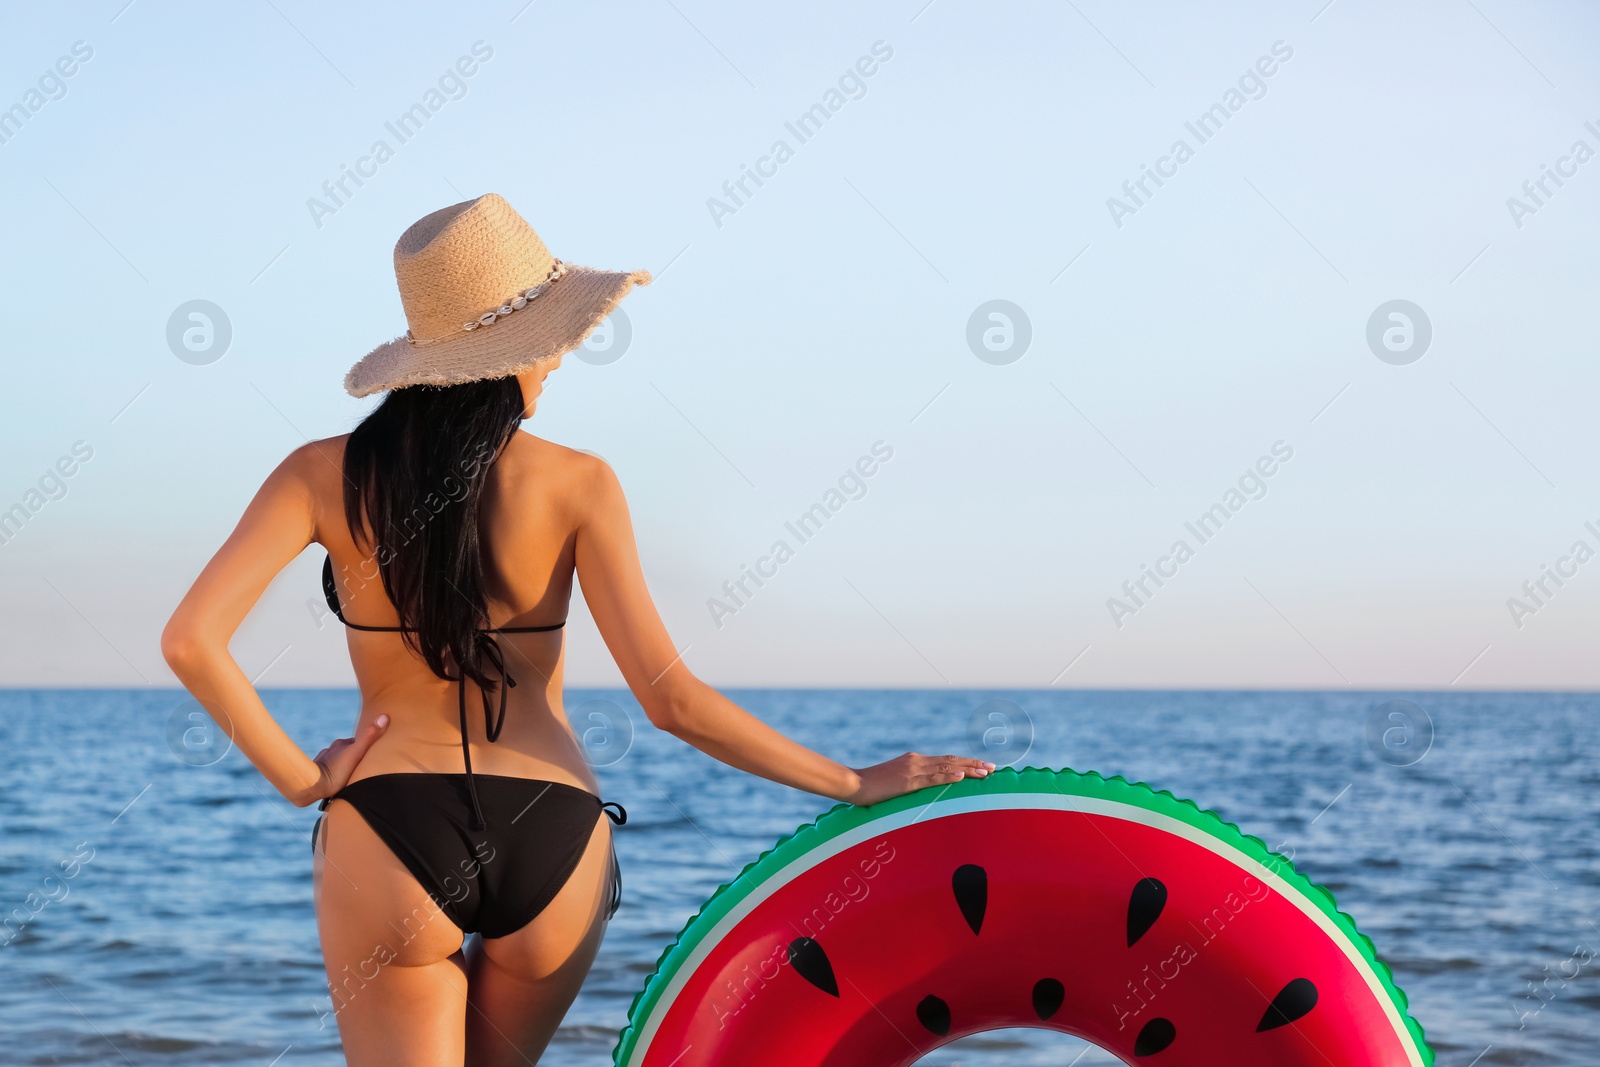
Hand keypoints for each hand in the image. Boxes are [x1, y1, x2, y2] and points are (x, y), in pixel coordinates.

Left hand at [305, 714, 389, 804]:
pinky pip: (330, 769)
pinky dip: (335, 772)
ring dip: (345, 764)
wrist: (311, 786)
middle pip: (349, 750)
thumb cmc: (336, 772)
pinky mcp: (318, 770)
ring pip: (339, 759)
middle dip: (356, 756)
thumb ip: (369, 737)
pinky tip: (339, 780)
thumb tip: (384, 716)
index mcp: (343, 743)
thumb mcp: (357, 753)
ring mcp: (324, 759)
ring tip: (352, 774)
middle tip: (365, 765)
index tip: (376, 753)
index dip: (369, 746)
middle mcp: (332, 748)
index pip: (360, 742)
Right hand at [843, 752, 994, 806]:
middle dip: (974, 764)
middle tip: (994, 768)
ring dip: (968, 769)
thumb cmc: (872, 788)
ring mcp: (912, 769)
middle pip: (951, 761)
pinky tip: (961, 776)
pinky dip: (948, 776)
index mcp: (915, 761)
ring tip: (986, 772)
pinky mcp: (907, 781)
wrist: (854, 784)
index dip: (966, 763)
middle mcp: (916, 761)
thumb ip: (912, 784)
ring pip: (947, 767)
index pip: (946, 760)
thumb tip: (927, 794)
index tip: (983, 766)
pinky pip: (932, 778)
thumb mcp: (896, 784)